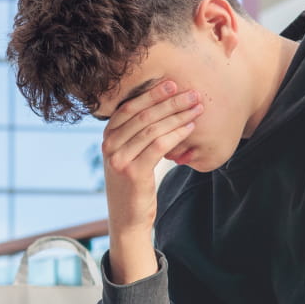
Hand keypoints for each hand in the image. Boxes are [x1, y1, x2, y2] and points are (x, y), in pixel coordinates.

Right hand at [102, 81, 202, 282]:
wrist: (127, 219)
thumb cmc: (133, 186)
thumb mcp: (128, 156)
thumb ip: (134, 134)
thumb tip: (157, 106)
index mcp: (107, 137)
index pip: (130, 107)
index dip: (152, 93)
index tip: (174, 84)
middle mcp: (109, 146)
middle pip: (143, 115)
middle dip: (170, 101)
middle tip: (192, 93)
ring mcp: (119, 159)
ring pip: (152, 128)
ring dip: (178, 115)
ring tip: (196, 108)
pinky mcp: (133, 172)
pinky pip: (159, 146)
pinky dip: (176, 133)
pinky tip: (190, 128)